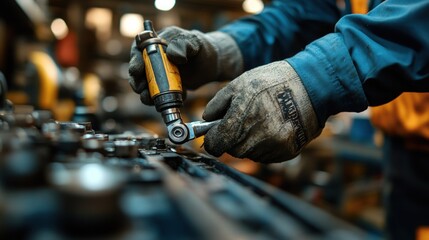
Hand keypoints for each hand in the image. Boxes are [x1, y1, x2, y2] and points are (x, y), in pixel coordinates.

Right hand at [128, 27, 242, 104]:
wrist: (212, 64)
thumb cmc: (202, 48)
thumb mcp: (195, 43)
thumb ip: (184, 45)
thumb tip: (173, 54)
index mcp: (157, 42)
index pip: (139, 49)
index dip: (135, 60)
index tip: (137, 70)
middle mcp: (153, 57)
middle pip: (139, 69)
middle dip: (137, 80)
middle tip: (140, 89)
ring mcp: (158, 72)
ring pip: (146, 84)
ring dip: (146, 93)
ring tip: (149, 99)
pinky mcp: (165, 86)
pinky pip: (159, 95)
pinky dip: (162, 100)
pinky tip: (175, 99)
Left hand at [203, 61, 321, 162]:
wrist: (311, 85)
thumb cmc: (272, 81)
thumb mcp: (239, 84)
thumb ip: (218, 103)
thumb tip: (206, 119)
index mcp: (239, 122)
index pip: (215, 145)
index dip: (212, 140)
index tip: (214, 134)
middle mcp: (255, 139)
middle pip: (232, 151)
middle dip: (231, 138)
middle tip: (241, 121)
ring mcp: (272, 148)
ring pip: (250, 154)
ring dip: (249, 142)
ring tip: (261, 120)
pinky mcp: (286, 152)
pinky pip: (267, 155)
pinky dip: (265, 145)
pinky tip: (273, 127)